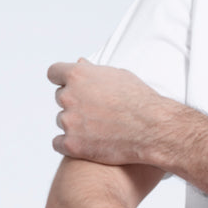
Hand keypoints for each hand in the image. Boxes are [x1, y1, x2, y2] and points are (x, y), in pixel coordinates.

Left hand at [48, 59, 168, 164]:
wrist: (153, 129)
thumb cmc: (140, 101)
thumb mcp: (118, 76)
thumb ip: (94, 71)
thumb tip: (82, 64)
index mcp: (78, 75)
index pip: (54, 73)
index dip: (62, 80)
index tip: (68, 85)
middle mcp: (69, 96)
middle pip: (60, 97)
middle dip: (75, 103)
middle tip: (96, 111)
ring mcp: (69, 121)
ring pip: (62, 121)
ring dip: (76, 125)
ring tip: (100, 128)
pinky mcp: (72, 144)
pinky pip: (58, 143)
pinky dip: (70, 144)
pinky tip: (88, 142)